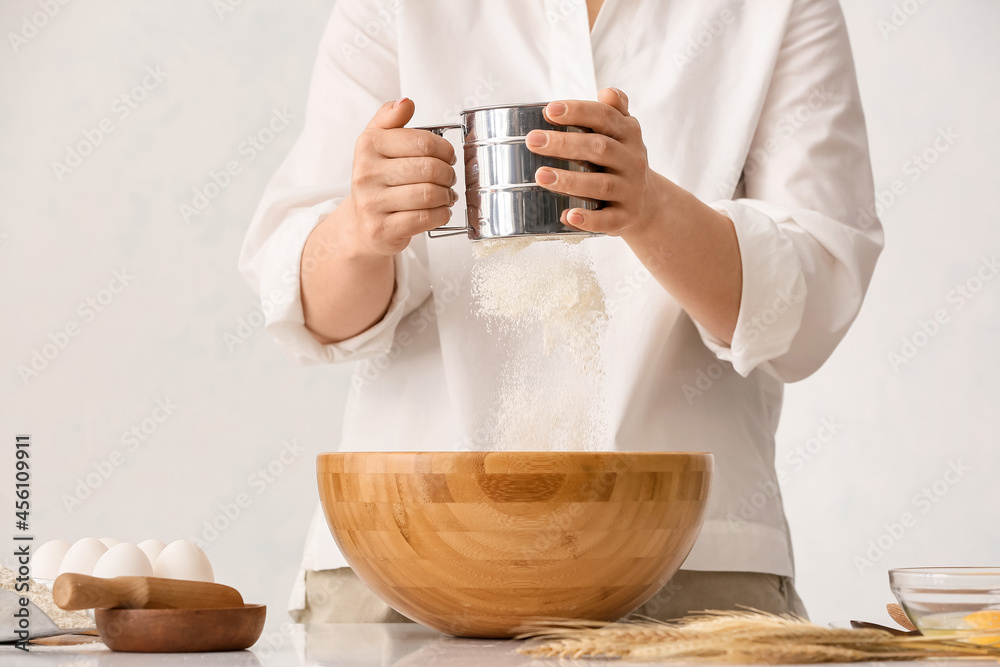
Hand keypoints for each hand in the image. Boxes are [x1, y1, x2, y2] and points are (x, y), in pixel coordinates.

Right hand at [346, 98, 457, 255]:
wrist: (361, 224)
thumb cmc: (377, 181)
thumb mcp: (377, 143)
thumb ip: (390, 118)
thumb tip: (406, 102)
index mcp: (368, 145)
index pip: (422, 142)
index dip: (445, 150)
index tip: (447, 157)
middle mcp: (366, 173)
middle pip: (429, 169)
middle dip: (448, 174)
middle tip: (449, 178)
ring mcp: (372, 203)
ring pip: (429, 194)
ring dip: (447, 195)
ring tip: (446, 195)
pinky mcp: (382, 229)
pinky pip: (425, 218)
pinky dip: (441, 214)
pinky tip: (440, 210)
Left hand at [525, 87, 662, 238]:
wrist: (648, 202)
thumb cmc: (621, 161)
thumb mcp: (623, 133)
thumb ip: (613, 111)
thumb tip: (607, 92)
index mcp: (629, 134)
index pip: (604, 117)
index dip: (578, 112)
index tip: (549, 110)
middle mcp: (632, 160)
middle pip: (599, 148)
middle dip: (564, 144)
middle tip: (533, 141)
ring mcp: (630, 190)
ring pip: (601, 184)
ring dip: (570, 180)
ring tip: (540, 175)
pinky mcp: (625, 217)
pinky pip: (607, 220)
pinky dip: (588, 219)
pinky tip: (568, 215)